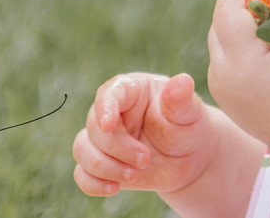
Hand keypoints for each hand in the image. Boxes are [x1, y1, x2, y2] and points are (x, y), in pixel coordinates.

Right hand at [72, 72, 219, 196]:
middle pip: (94, 128)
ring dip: (105, 167)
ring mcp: (102, 139)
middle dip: (118, 148)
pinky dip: (93, 183)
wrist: (187, 157)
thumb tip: (182, 82)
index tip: (109, 125)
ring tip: (134, 175)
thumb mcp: (188, 112)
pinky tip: (114, 188)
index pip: (109, 93)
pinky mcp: (100, 163)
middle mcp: (111, 112)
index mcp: (131, 90)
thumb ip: (181, 99)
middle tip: (145, 159)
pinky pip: (82, 174)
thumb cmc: (187, 126)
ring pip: (82, 150)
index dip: (105, 108)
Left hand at [207, 0, 269, 146]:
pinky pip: (222, 55)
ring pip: (219, 36)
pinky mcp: (220, 90)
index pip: (226, 6)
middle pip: (220, 19)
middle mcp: (221, 71)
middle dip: (244, 6)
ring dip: (240, 25)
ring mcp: (217, 82)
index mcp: (242, 59)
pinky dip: (239, 45)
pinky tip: (266, 50)